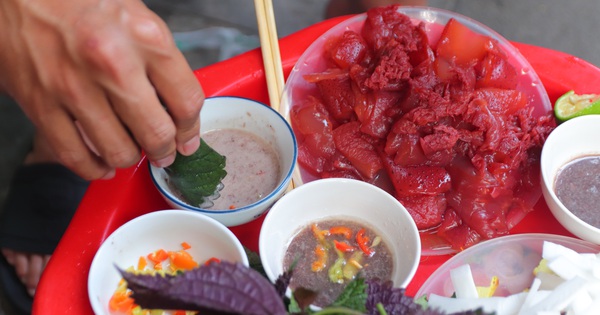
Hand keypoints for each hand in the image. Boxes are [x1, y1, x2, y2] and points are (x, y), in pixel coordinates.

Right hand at [0, 0, 203, 179]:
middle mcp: (112, 63)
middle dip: (165, 150)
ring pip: (119, 151)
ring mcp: (73, 86)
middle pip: (156, 133)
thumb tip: (177, 106)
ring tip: (132, 151)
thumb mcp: (138, 16)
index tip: (187, 138)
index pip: (186, 101)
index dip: (190, 128)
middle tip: (164, 152)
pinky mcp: (40, 102)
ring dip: (130, 158)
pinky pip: (74, 154)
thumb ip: (161, 60)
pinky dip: (93, 168)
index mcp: (145, 37)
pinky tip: (102, 164)